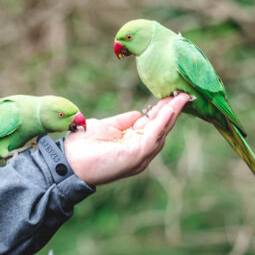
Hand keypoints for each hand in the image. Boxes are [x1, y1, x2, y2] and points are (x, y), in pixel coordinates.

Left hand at [64, 93, 189, 185]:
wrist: (70, 160)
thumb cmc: (83, 145)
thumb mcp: (106, 126)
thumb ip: (123, 121)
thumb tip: (138, 113)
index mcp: (133, 144)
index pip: (153, 125)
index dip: (163, 110)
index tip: (173, 95)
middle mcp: (140, 151)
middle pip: (161, 128)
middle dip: (172, 111)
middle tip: (184, 94)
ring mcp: (140, 156)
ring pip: (161, 132)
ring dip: (171, 114)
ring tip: (181, 98)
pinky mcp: (136, 156)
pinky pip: (153, 136)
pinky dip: (162, 122)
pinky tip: (169, 109)